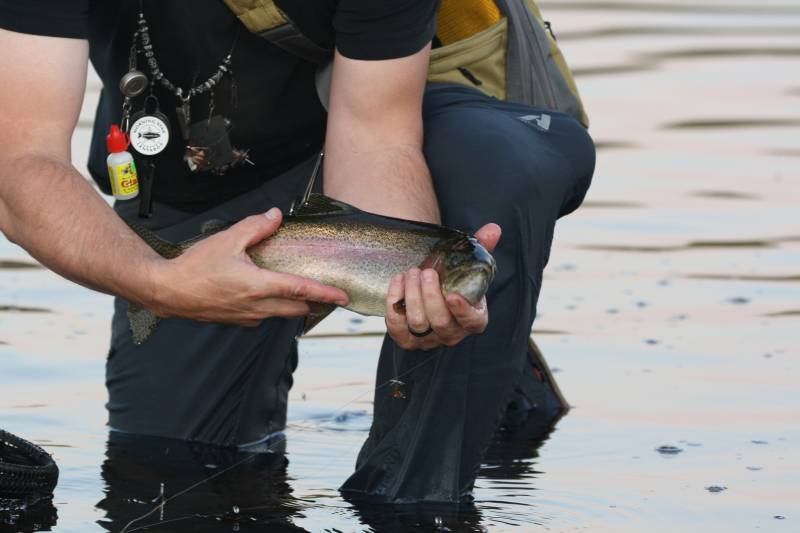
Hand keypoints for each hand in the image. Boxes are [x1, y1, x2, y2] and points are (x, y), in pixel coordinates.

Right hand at [145, 208, 348, 325]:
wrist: (167, 291)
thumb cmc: (195, 267)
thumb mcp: (227, 239)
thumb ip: (255, 227)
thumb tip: (275, 216)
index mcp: (259, 286)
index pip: (301, 290)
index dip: (325, 294)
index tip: (343, 298)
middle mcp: (257, 307)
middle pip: (297, 308)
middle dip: (314, 302)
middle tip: (326, 293)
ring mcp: (248, 317)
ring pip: (282, 315)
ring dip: (294, 305)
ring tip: (301, 292)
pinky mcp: (238, 321)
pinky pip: (264, 317)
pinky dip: (274, 308)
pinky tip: (268, 295)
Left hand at [385, 223, 500, 350]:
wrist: (428, 287)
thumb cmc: (453, 278)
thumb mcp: (468, 263)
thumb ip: (482, 246)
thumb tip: (493, 229)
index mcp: (473, 319)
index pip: (472, 321)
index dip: (462, 311)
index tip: (452, 295)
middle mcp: (451, 334)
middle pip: (440, 322)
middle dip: (430, 295)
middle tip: (425, 272)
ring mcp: (428, 340)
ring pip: (418, 324)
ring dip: (411, 295)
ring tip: (411, 272)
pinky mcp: (406, 339)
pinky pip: (396, 327)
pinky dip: (395, 303)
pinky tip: (398, 281)